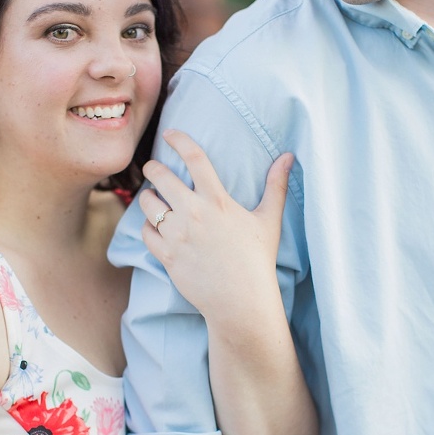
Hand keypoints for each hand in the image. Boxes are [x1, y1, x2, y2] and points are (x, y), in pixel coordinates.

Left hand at [139, 130, 292, 327]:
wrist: (241, 301)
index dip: (179, 139)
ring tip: (155, 199)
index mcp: (218, 200)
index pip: (194, 157)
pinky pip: (145, 231)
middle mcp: (194, 212)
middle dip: (153, 168)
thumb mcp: (269, 220)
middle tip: (154, 169)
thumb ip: (276, 185)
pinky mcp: (166, 255)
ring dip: (148, 197)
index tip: (169, 133)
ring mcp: (177, 234)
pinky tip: (156, 225)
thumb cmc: (257, 260)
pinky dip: (147, 225)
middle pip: (160, 175)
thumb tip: (289, 156)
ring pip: (147, 202)